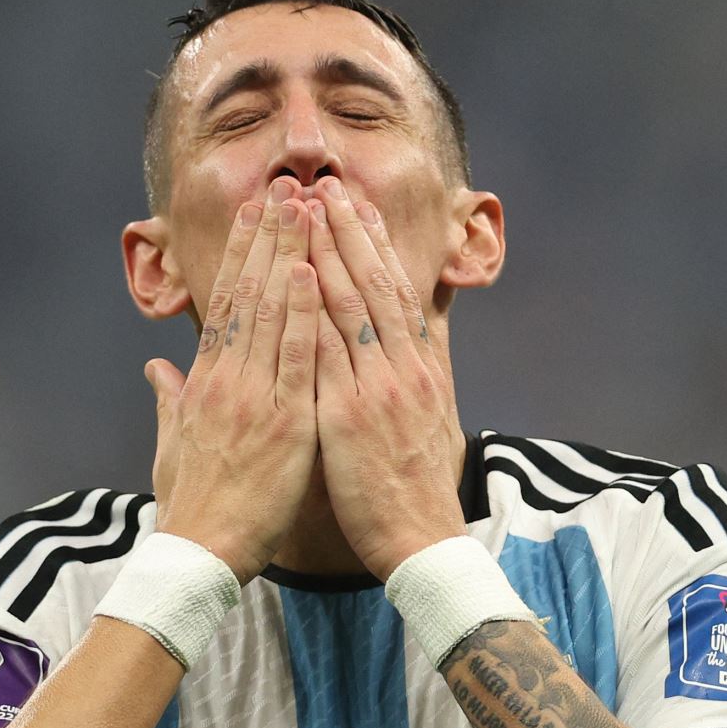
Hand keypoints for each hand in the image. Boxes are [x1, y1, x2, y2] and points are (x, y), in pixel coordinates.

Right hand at [146, 178, 320, 582]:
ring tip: (304, 206)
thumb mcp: (172, 445)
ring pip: (270, 312)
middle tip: (285, 186)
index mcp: (205, 383)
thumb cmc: (191, 507)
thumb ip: (168, 400)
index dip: (241, 254)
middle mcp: (226, 379)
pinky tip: (311, 273)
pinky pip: (294, 358)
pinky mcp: (280, 423)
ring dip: (288, 255)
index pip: (225, 303)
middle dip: (268, 236)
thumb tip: (156, 368)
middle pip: (248, 293)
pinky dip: (301, 314)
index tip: (254, 213)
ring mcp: (252, 397)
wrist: (196, 556)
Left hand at [309, 177, 467, 580]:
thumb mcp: (426, 420)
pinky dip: (315, 310)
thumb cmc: (415, 489)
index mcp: (417, 370)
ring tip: (308, 208)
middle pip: (375, 285)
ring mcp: (378, 389)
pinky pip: (329, 354)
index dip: (372, 245)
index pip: (393, 292)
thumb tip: (412, 343)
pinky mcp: (351, 416)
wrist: (423, 542)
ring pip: (353, 306)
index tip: (352, 204)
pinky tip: (300, 276)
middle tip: (325, 185)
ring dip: (329, 252)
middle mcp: (403, 369)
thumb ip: (413, 376)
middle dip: (348, 231)